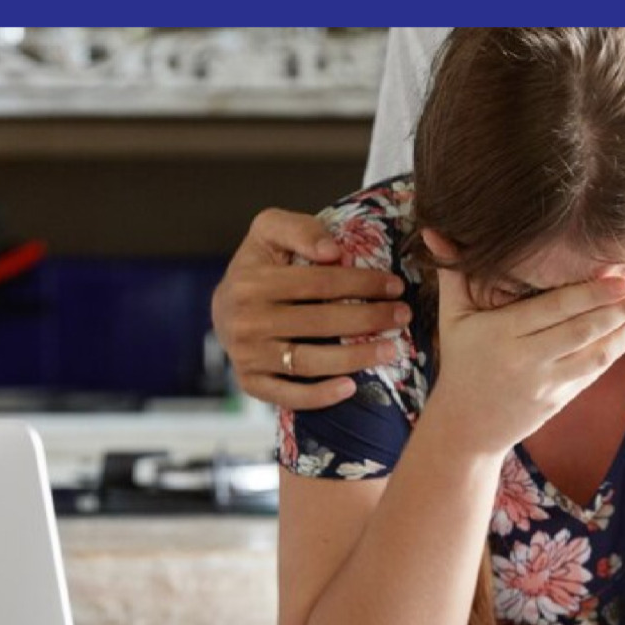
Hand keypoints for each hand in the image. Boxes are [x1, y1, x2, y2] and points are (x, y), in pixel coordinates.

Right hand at [212, 208, 411, 410]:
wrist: (221, 307)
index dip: (362, 283)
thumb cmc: (257, 264)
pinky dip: (319, 396)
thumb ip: (299, 229)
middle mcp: (246, 320)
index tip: (395, 286)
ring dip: (355, 358)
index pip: (319, 282)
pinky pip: (287, 395)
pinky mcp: (249, 383)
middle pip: (319, 322)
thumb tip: (333, 251)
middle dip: (368, 319)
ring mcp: (246, 355)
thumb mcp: (269, 230)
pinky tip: (351, 388)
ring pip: (308, 361)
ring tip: (391, 350)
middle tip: (403, 316)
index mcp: (253, 281)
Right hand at [420, 229, 624, 456]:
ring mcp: (548, 383)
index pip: (552, 312)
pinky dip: (621, 346)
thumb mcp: (451, 318)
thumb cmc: (460, 361)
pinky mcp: (562, 397)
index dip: (589, 296)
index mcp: (500, 336)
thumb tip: (433, 229)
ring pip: (597, 353)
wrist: (466, 428)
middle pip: (582, 331)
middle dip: (622, 310)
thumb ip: (453, 273)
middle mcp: (527, 361)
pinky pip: (596, 369)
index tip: (621, 280)